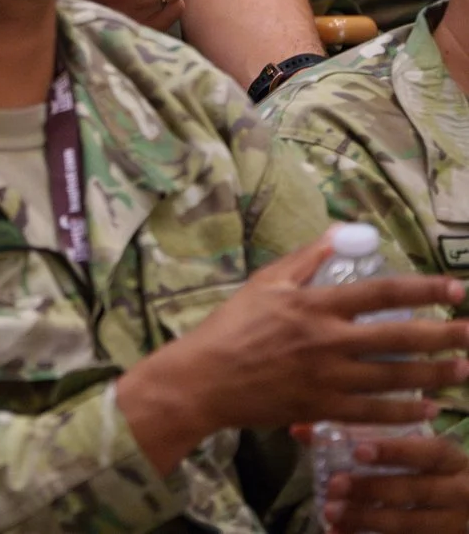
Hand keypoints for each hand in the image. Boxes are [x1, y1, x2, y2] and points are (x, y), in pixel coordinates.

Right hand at [116, 234, 468, 476]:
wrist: (203, 379)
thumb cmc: (231, 326)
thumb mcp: (264, 283)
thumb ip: (306, 260)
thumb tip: (340, 234)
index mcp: (314, 305)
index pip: (381, 293)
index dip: (423, 291)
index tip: (456, 290)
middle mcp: (327, 341)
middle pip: (399, 339)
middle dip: (445, 336)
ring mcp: (327, 379)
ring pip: (394, 378)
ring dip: (436, 374)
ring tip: (466, 370)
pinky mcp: (322, 409)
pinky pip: (374, 413)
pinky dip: (405, 411)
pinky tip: (428, 407)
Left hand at [314, 429, 468, 533]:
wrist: (461, 510)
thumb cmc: (424, 472)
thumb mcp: (408, 453)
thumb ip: (360, 437)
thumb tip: (299, 429)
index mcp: (452, 462)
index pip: (429, 452)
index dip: (395, 451)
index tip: (358, 450)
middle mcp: (460, 492)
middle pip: (417, 490)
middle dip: (372, 489)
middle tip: (334, 485)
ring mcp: (454, 523)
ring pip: (410, 523)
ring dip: (367, 519)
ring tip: (331, 512)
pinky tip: (341, 533)